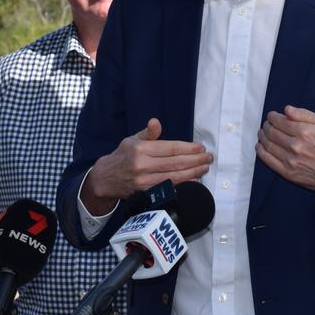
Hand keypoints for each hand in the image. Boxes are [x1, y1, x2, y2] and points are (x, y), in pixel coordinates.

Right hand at [83, 118, 212, 214]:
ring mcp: (144, 181)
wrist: (105, 179)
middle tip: (209, 157)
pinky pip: (169, 188)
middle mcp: (143, 165)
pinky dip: (184, 184)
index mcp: (140, 149)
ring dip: (193, 172)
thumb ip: (148, 133)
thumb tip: (156, 121)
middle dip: (195, 160)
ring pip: (175, 176)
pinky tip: (195, 180)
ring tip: (205, 167)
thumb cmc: (122, 156)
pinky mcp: (146, 193)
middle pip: (175, 163)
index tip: (201, 148)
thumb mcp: (132, 140)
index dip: (188, 148)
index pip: (170, 148)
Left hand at [256, 105, 314, 202]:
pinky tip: (260, 146)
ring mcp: (291, 161)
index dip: (273, 116)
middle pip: (272, 132)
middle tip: (267, 124)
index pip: (280, 121)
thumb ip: (306, 115)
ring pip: (268, 145)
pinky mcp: (289, 174)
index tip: (272, 115)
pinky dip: (261, 152)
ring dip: (262, 136)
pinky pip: (268, 161)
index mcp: (306, 132)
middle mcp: (296, 146)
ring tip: (263, 133)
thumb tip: (287, 110)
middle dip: (267, 125)